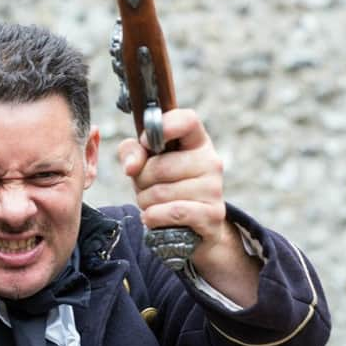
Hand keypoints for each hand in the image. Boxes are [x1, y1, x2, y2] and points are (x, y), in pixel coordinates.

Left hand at [117, 108, 225, 253]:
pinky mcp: (212, 215)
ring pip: (160, 193)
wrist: (191, 225)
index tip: (146, 142)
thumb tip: (132, 167)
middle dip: (141, 181)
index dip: (163, 127)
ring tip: (153, 203)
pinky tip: (155, 217)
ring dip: (145, 202)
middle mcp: (210, 162)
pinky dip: (154, 217)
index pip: (187, 120)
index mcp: (196, 141)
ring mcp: (214, 189)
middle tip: (146, 186)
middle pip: (160, 167)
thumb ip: (132, 152)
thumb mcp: (145, 164)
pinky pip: (171, 213)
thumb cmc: (165, 186)